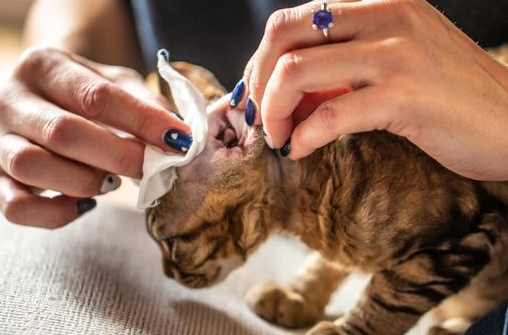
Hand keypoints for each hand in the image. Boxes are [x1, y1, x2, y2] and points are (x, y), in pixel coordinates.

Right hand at [0, 47, 189, 227]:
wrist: (40, 98)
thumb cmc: (83, 92)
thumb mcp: (115, 82)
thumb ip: (145, 104)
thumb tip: (180, 137)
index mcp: (45, 66)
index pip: (96, 96)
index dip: (143, 122)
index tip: (180, 141)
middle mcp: (11, 99)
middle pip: (64, 132)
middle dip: (120, 156)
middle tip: (152, 167)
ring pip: (32, 166)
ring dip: (85, 181)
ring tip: (111, 180)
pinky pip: (17, 207)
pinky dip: (58, 213)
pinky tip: (85, 203)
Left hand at [239, 0, 507, 179]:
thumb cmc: (451, 97)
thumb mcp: (395, 62)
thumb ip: (345, 64)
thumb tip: (287, 89)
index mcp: (379, 4)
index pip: (291, 21)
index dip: (261, 61)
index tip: (258, 95)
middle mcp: (385, 16)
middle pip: (282, 37)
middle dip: (257, 83)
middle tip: (261, 117)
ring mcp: (394, 53)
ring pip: (295, 72)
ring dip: (273, 111)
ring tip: (279, 137)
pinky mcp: (404, 95)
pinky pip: (328, 116)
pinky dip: (302, 137)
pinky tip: (301, 150)